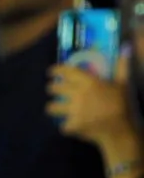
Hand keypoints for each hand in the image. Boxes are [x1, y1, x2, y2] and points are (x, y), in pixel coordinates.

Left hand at [48, 59, 143, 173]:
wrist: (120, 129)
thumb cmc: (122, 104)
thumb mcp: (123, 83)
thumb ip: (122, 66)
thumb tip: (126, 47)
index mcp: (88, 82)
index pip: (66, 72)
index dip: (56, 70)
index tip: (51, 71)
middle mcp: (77, 94)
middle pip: (54, 88)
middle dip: (51, 88)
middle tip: (52, 89)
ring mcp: (73, 110)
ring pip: (52, 108)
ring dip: (52, 107)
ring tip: (53, 108)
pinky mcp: (72, 125)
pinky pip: (61, 125)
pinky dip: (65, 126)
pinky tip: (68, 125)